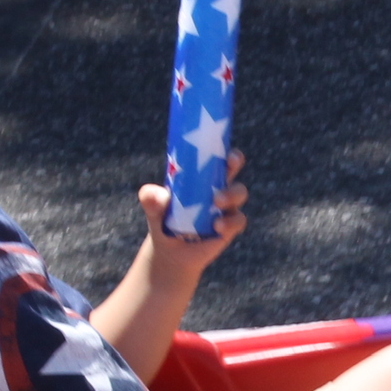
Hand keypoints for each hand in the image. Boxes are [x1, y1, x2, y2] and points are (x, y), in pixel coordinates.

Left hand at [139, 149, 247, 278]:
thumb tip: (157, 195)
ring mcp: (226, 206)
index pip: (213, 153)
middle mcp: (217, 186)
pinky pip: (237, 220)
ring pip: (239, 192)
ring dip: (231, 194)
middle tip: (229, 162)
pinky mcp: (229, 227)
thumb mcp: (154, 209)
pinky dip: (229, 222)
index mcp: (200, 174)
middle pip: (233, 166)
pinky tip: (217, 226)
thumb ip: (151, 200)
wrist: (170, 251)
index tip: (218, 139)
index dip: (218, 143)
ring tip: (216, 201)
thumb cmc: (163, 220)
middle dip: (234, 160)